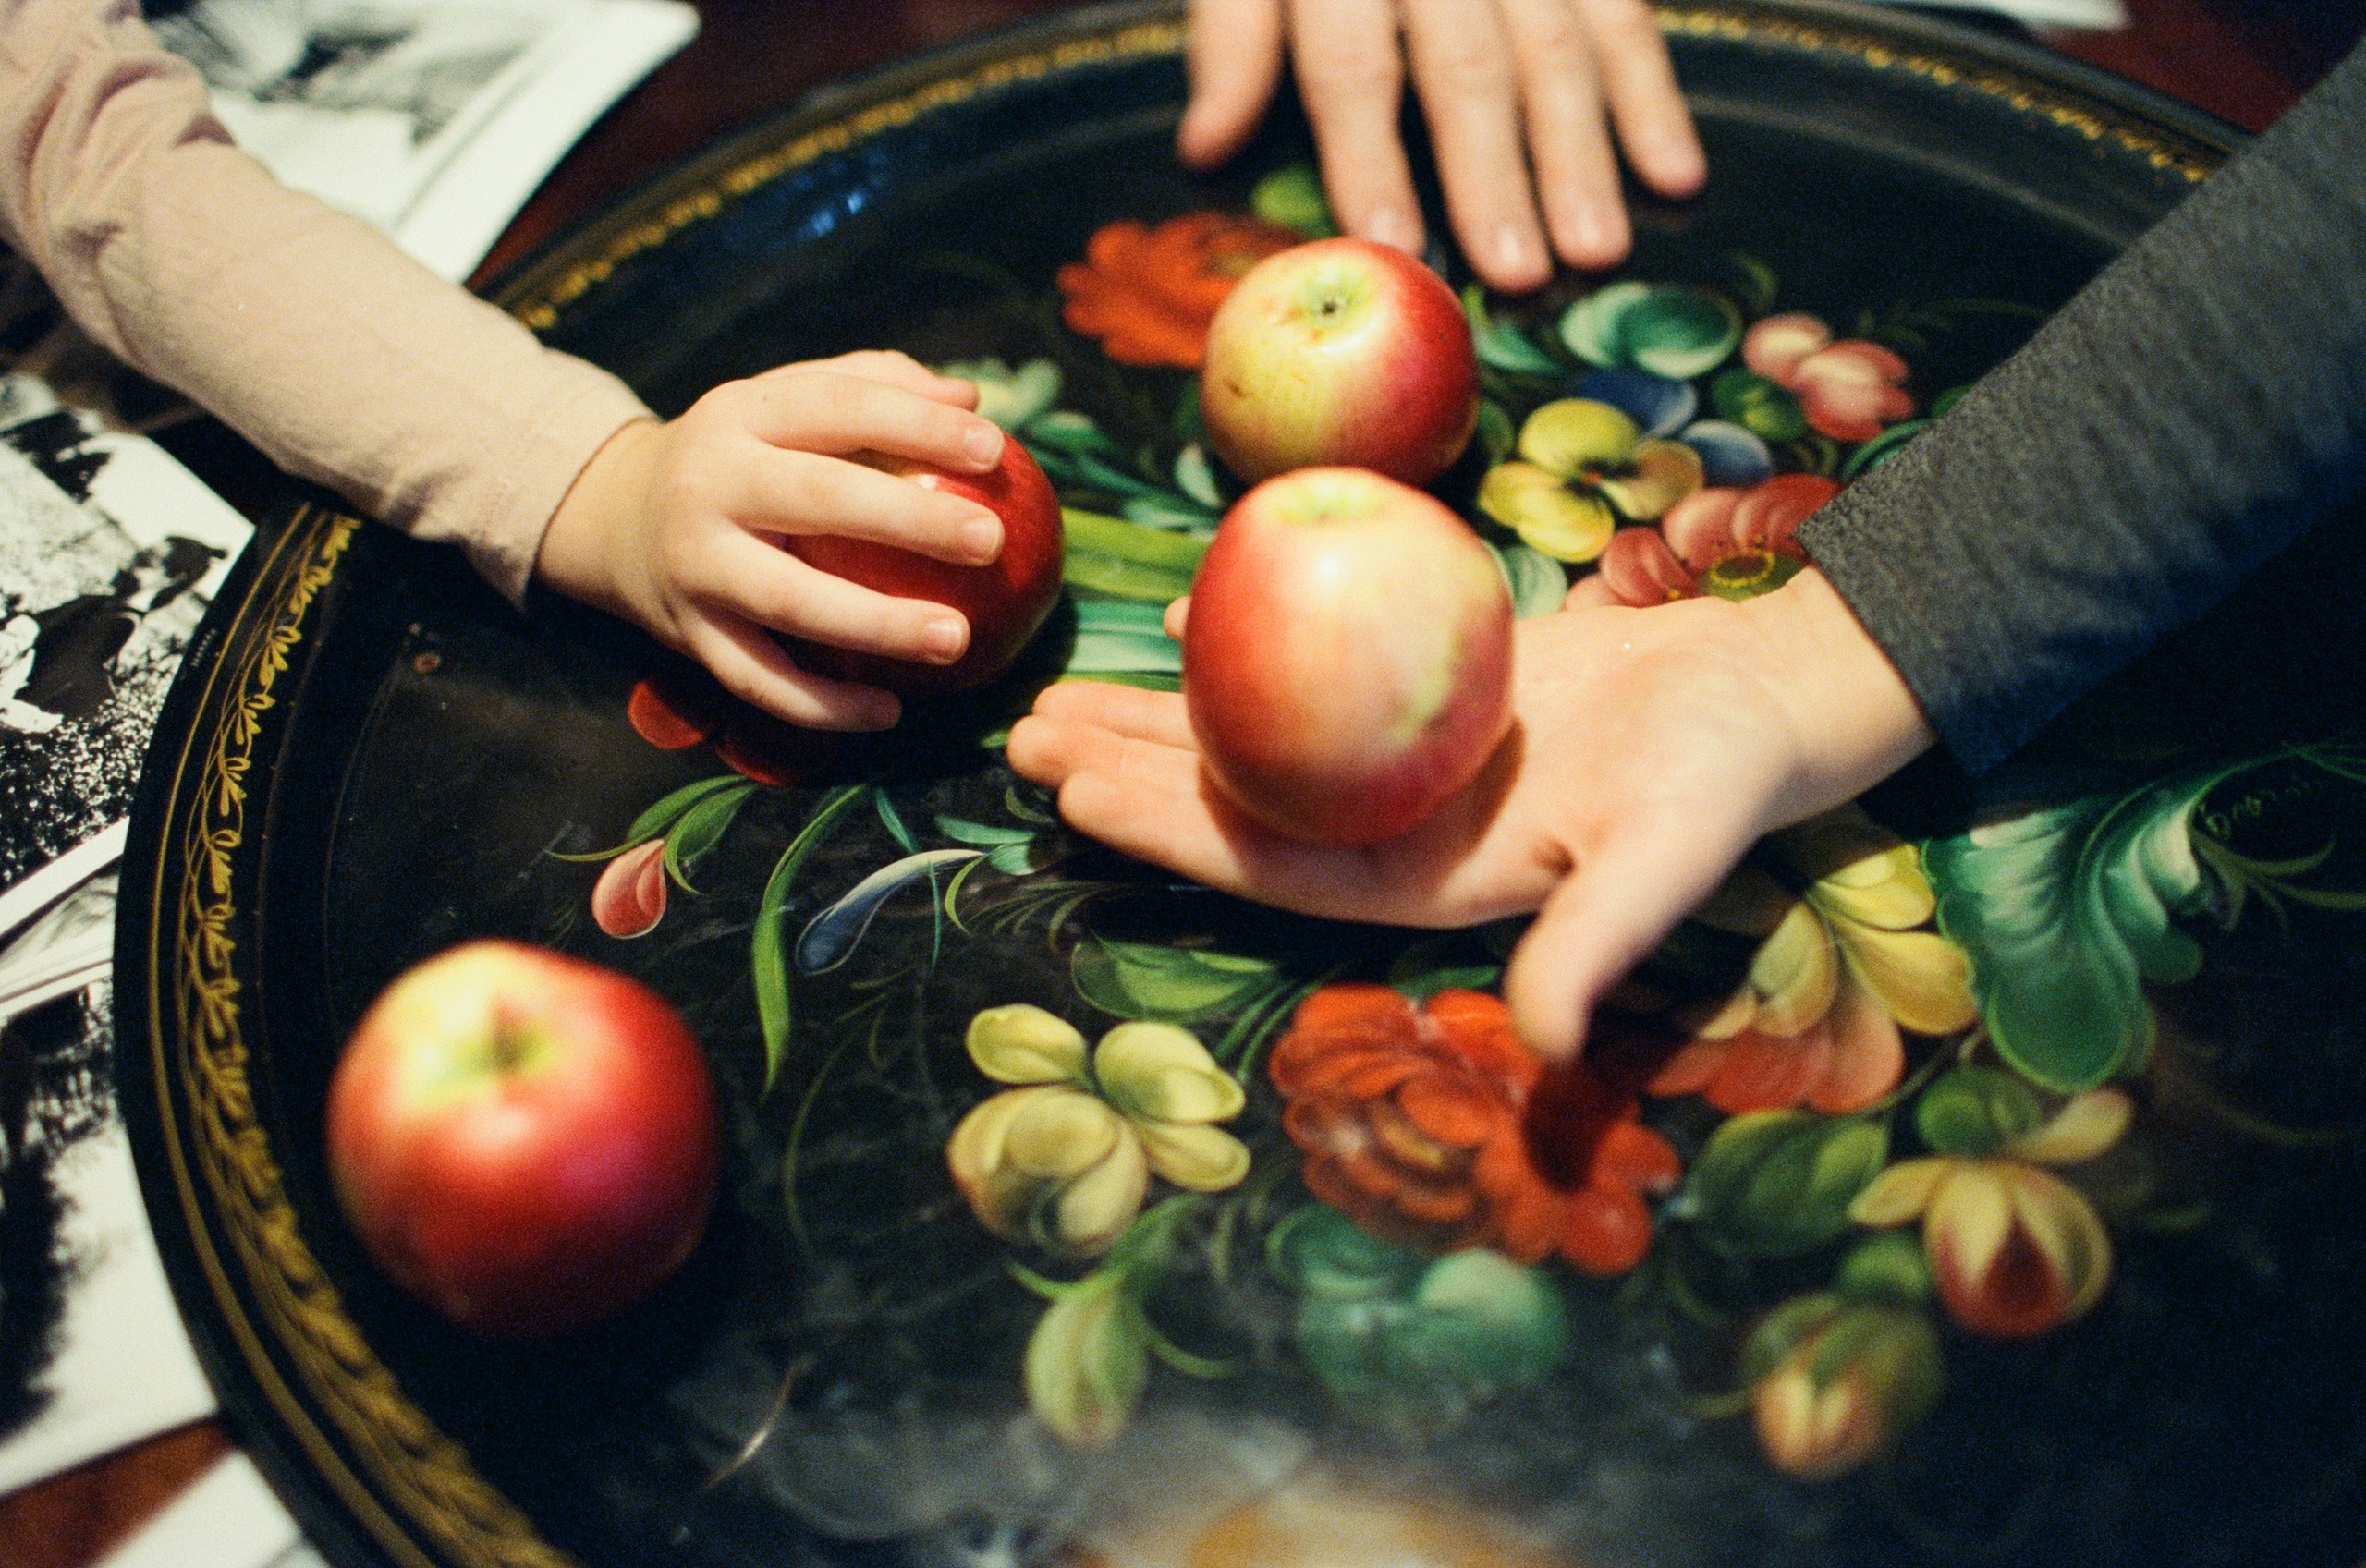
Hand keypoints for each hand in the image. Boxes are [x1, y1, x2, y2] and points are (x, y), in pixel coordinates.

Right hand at [535, 351, 1007, 730]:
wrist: (618, 520)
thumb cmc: (743, 455)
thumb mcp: (785, 402)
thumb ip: (874, 387)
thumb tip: (970, 402)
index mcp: (742, 414)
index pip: (838, 407)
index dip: (917, 424)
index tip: (992, 447)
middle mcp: (708, 486)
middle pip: (818, 498)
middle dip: (909, 518)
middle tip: (989, 540)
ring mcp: (695, 566)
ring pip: (789, 602)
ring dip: (877, 626)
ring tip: (955, 639)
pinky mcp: (689, 636)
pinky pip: (762, 680)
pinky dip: (824, 706)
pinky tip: (891, 709)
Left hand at [1006, 571, 1930, 1058]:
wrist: (1760, 694)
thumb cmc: (1721, 776)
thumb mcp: (1665, 859)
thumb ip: (1598, 943)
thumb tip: (1547, 1038)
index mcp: (1426, 885)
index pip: (1270, 866)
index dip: (1170, 838)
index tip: (1077, 797)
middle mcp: (1394, 834)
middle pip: (1234, 811)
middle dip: (1125, 783)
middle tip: (1021, 740)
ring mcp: (1400, 769)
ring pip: (1253, 747)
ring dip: (1154, 726)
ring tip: (1056, 699)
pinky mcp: (1418, 700)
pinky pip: (1308, 675)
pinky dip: (1241, 653)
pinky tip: (1174, 624)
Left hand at [1178, 0, 1705, 290]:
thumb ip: (1230, 37)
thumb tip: (1205, 146)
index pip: (1352, 59)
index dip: (1369, 153)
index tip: (1393, 238)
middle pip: (1466, 63)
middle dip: (1494, 173)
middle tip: (1518, 272)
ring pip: (1557, 44)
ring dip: (1583, 153)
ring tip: (1597, 250)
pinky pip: (1626, 13)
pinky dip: (1655, 96)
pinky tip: (1676, 174)